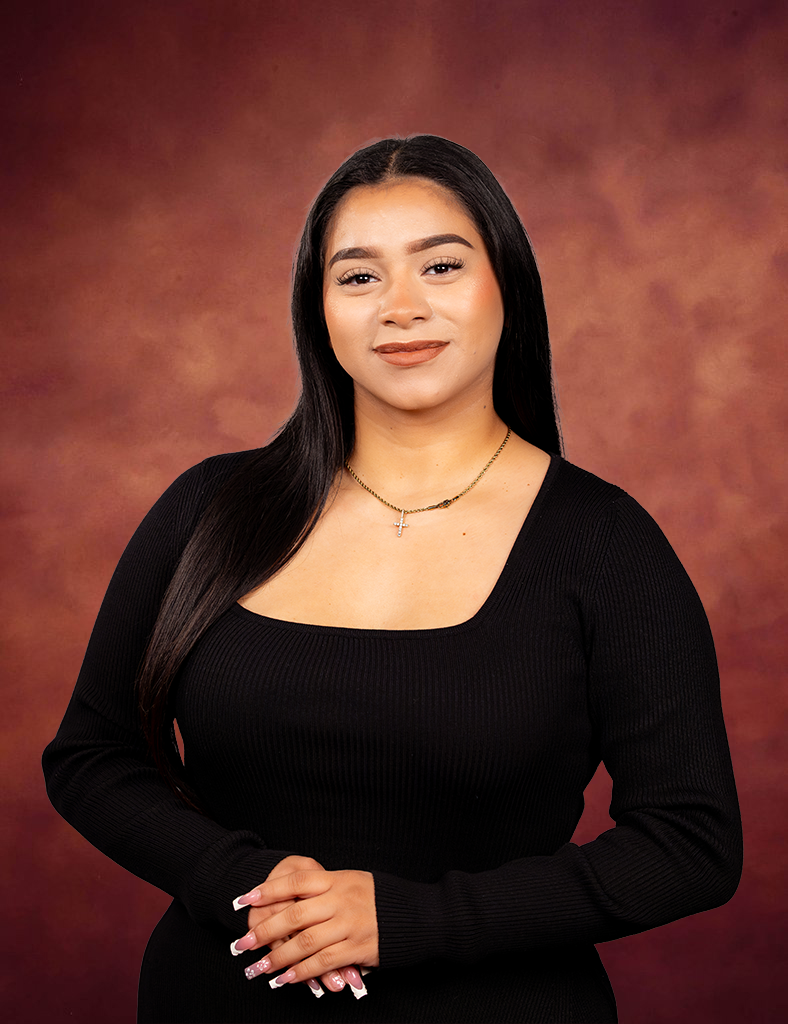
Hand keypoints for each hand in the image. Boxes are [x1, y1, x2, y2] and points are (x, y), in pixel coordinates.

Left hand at [235, 862, 378, 987]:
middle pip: (295, 915)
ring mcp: (349, 924)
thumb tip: (289, 899)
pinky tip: (286, 978)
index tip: (245, 899)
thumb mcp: (352, 881)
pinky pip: (323, 962)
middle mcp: (341, 900)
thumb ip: (325, 889)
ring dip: (278, 957)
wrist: (415, 915)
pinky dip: (302, 972)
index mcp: (337, 880)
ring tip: (260, 967)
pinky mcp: (358, 948)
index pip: (297, 880)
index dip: (269, 889)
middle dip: (265, 930)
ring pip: (305, 943)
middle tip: (243, 943)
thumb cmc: (379, 898)